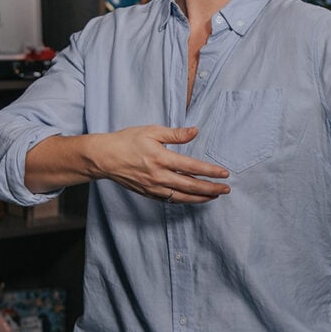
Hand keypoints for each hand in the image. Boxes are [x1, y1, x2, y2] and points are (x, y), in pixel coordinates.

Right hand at [92, 125, 229, 203]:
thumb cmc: (127, 141)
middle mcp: (159, 176)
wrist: (104, 158)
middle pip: (191, 186)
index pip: (192, 166)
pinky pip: (171, 200)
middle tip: (226, 190)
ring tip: (214, 196)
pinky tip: (194, 198)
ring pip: (182, 197)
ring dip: (201, 198)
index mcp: (161, 158)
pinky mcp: (149, 193)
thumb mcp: (151, 131)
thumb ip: (175, 134)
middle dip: (211, 189)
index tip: (224, 174)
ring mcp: (154, 187)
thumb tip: (195, 131)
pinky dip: (185, 200)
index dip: (210, 171)